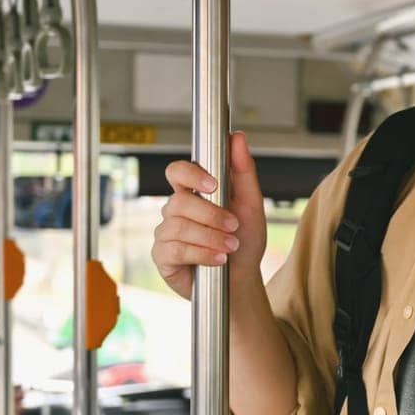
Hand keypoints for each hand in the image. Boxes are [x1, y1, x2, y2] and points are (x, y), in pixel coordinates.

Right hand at [151, 132, 266, 298]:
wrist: (242, 277)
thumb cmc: (244, 239)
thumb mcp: (252, 204)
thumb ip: (243, 171)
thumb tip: (237, 137)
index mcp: (194, 193)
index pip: (177, 172)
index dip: (190, 174)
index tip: (212, 184)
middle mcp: (175, 210)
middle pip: (180, 201)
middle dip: (211, 215)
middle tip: (234, 226)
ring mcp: (166, 233)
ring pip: (178, 227)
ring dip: (210, 237)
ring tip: (231, 246)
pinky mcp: (163, 256)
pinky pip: (175, 249)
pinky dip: (202, 253)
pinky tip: (218, 259)